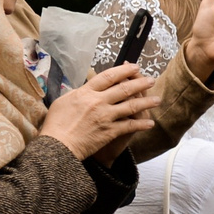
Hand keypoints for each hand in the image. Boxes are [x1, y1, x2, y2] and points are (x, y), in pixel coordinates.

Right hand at [40, 64, 162, 160]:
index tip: (135, 67)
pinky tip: (151, 123)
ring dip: (147, 102)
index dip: (124, 70)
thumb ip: (79, 93)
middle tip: (151, 80)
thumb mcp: (63, 102)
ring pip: (132, 105)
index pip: (108, 76)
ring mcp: (105, 116)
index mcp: (85, 92)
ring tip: (157, 99)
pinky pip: (130, 126)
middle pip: (124, 88)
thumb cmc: (55, 124)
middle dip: (141, 83)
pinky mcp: (110, 131)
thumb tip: (88, 87)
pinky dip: (142, 124)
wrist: (57, 146)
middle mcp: (98, 102)